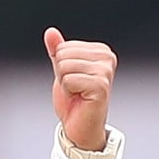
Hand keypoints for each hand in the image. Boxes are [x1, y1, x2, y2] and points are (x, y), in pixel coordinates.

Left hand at [44, 28, 115, 150]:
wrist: (81, 126)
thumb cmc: (75, 99)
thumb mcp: (62, 70)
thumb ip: (57, 50)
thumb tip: (51, 32)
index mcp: (101, 51)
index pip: (64, 47)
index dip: (62, 65)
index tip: (74, 79)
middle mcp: (107, 59)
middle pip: (63, 55)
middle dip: (62, 74)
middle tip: (75, 88)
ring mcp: (105, 72)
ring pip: (64, 66)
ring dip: (65, 83)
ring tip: (77, 93)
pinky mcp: (101, 86)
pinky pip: (68, 80)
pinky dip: (68, 91)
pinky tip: (80, 98)